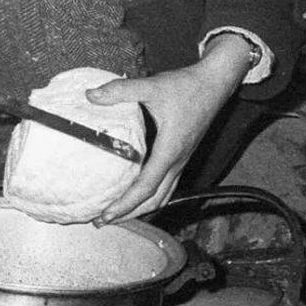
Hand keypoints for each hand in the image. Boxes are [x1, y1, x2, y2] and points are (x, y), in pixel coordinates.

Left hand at [85, 37, 254, 223]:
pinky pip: (167, 185)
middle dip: (129, 214)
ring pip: (162, 195)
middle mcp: (177, 161)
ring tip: (118, 214)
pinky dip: (151, 196)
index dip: (125, 204)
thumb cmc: (186, 87)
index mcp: (169, 150)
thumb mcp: (151, 86)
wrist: (214, 83)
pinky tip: (137, 194)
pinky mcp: (182, 155)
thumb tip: (90, 95)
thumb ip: (120, 90)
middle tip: (102, 221)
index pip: (146, 187)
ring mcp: (182, 160)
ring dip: (140, 208)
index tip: (106, 215)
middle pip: (154, 200)